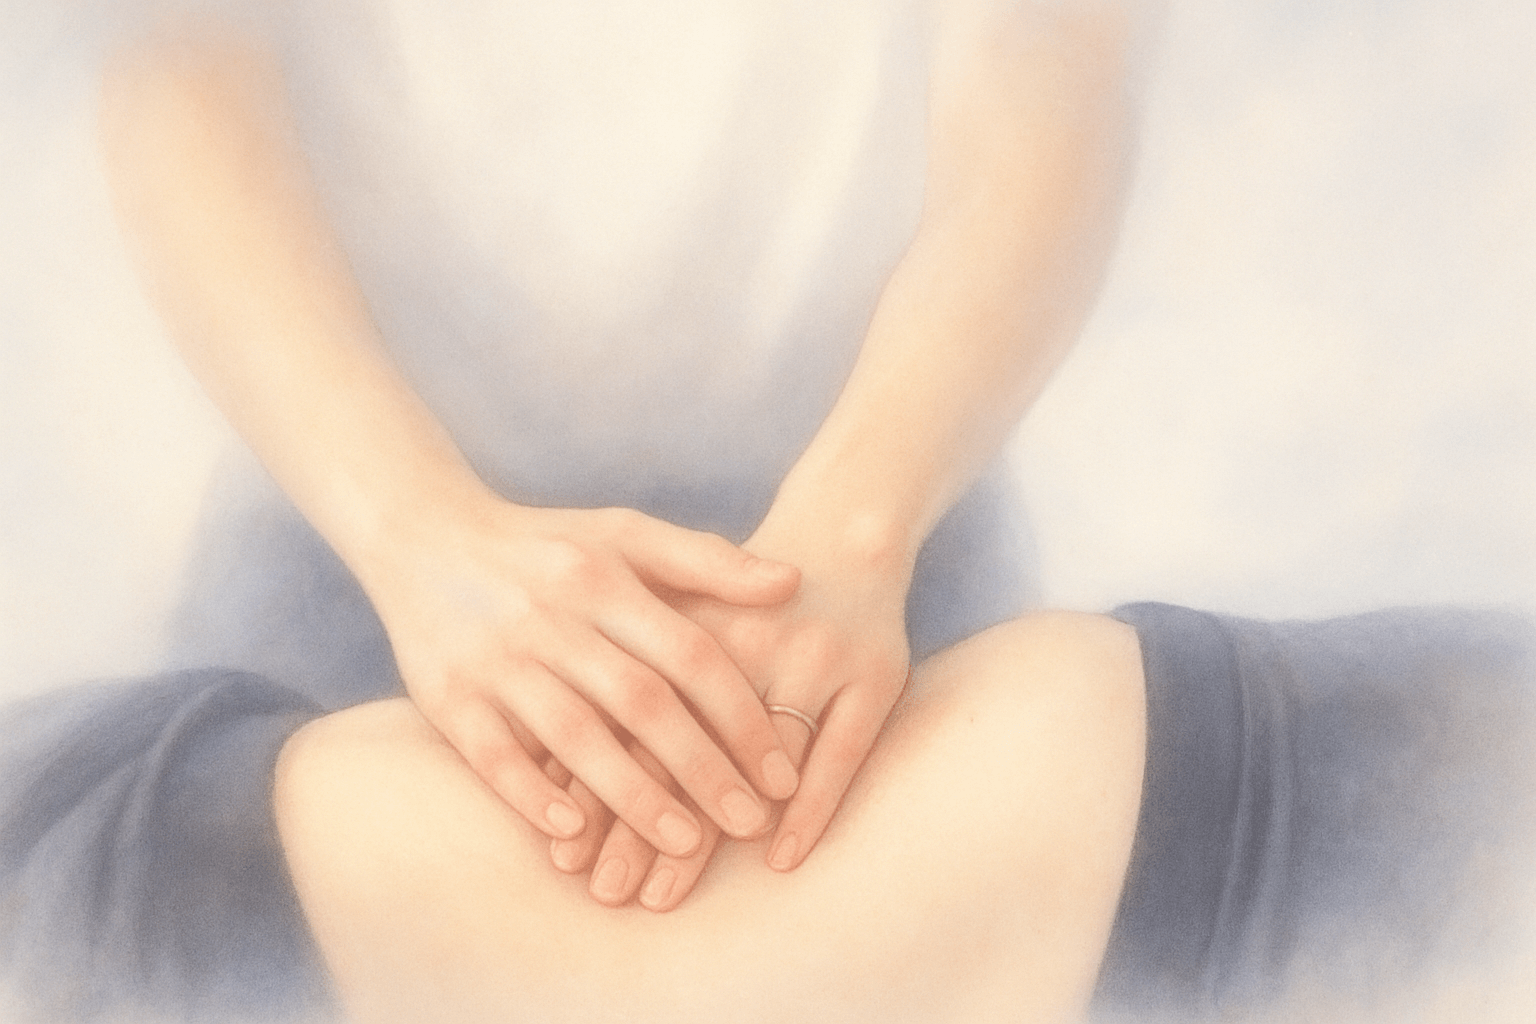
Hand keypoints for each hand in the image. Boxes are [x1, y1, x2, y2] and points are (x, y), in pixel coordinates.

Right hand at [359, 495, 803, 858]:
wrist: (424, 537)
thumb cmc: (549, 546)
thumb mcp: (625, 534)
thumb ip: (708, 561)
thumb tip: (793, 583)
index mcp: (604, 576)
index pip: (689, 654)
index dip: (741, 716)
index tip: (782, 775)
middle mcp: (552, 617)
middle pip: (641, 701)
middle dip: (702, 768)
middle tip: (751, 824)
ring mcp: (497, 659)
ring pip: (574, 735)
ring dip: (632, 795)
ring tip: (684, 845)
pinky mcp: (447, 697)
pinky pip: (492, 755)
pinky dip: (531, 794)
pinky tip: (574, 833)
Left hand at [551, 520, 911, 908]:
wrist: (843, 529)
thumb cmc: (739, 590)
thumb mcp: (677, 598)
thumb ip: (617, 666)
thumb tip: (546, 756)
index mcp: (692, 621)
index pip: (632, 717)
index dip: (598, 784)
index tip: (565, 853)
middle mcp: (753, 640)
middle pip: (686, 745)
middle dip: (639, 824)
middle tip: (607, 891)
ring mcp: (816, 658)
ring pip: (759, 759)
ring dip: (710, 832)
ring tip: (662, 894)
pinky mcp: (872, 676)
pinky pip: (842, 754)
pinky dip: (812, 809)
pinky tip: (780, 860)